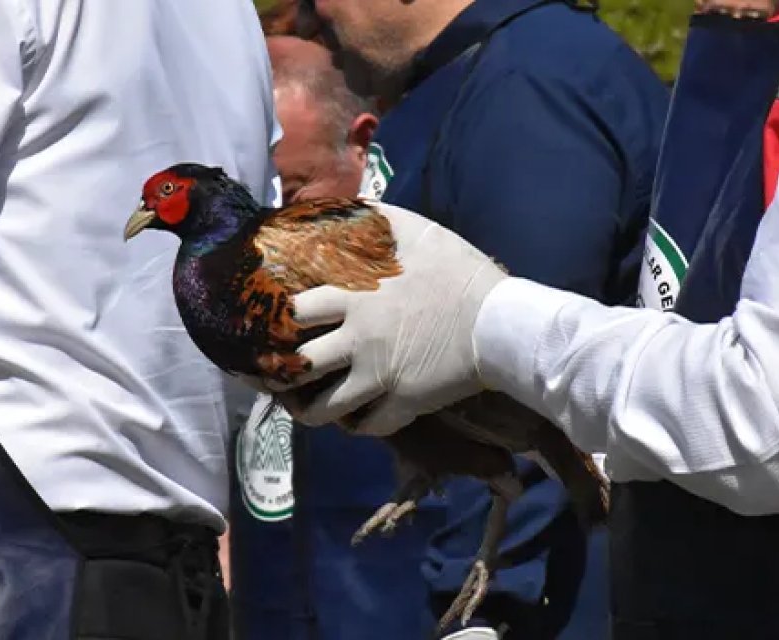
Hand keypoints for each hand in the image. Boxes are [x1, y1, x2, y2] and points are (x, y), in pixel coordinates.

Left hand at [277, 203, 506, 434]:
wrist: (501, 320)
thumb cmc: (459, 273)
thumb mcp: (417, 231)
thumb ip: (378, 220)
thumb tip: (352, 205)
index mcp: (356, 299)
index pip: (296, 312)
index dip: (281, 321)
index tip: (278, 326)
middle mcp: (359, 341)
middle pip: (299, 366)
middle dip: (281, 374)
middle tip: (277, 375)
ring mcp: (380, 376)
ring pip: (325, 409)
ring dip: (309, 410)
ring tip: (304, 407)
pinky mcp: (404, 403)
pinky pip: (369, 426)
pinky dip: (358, 425)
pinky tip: (356, 417)